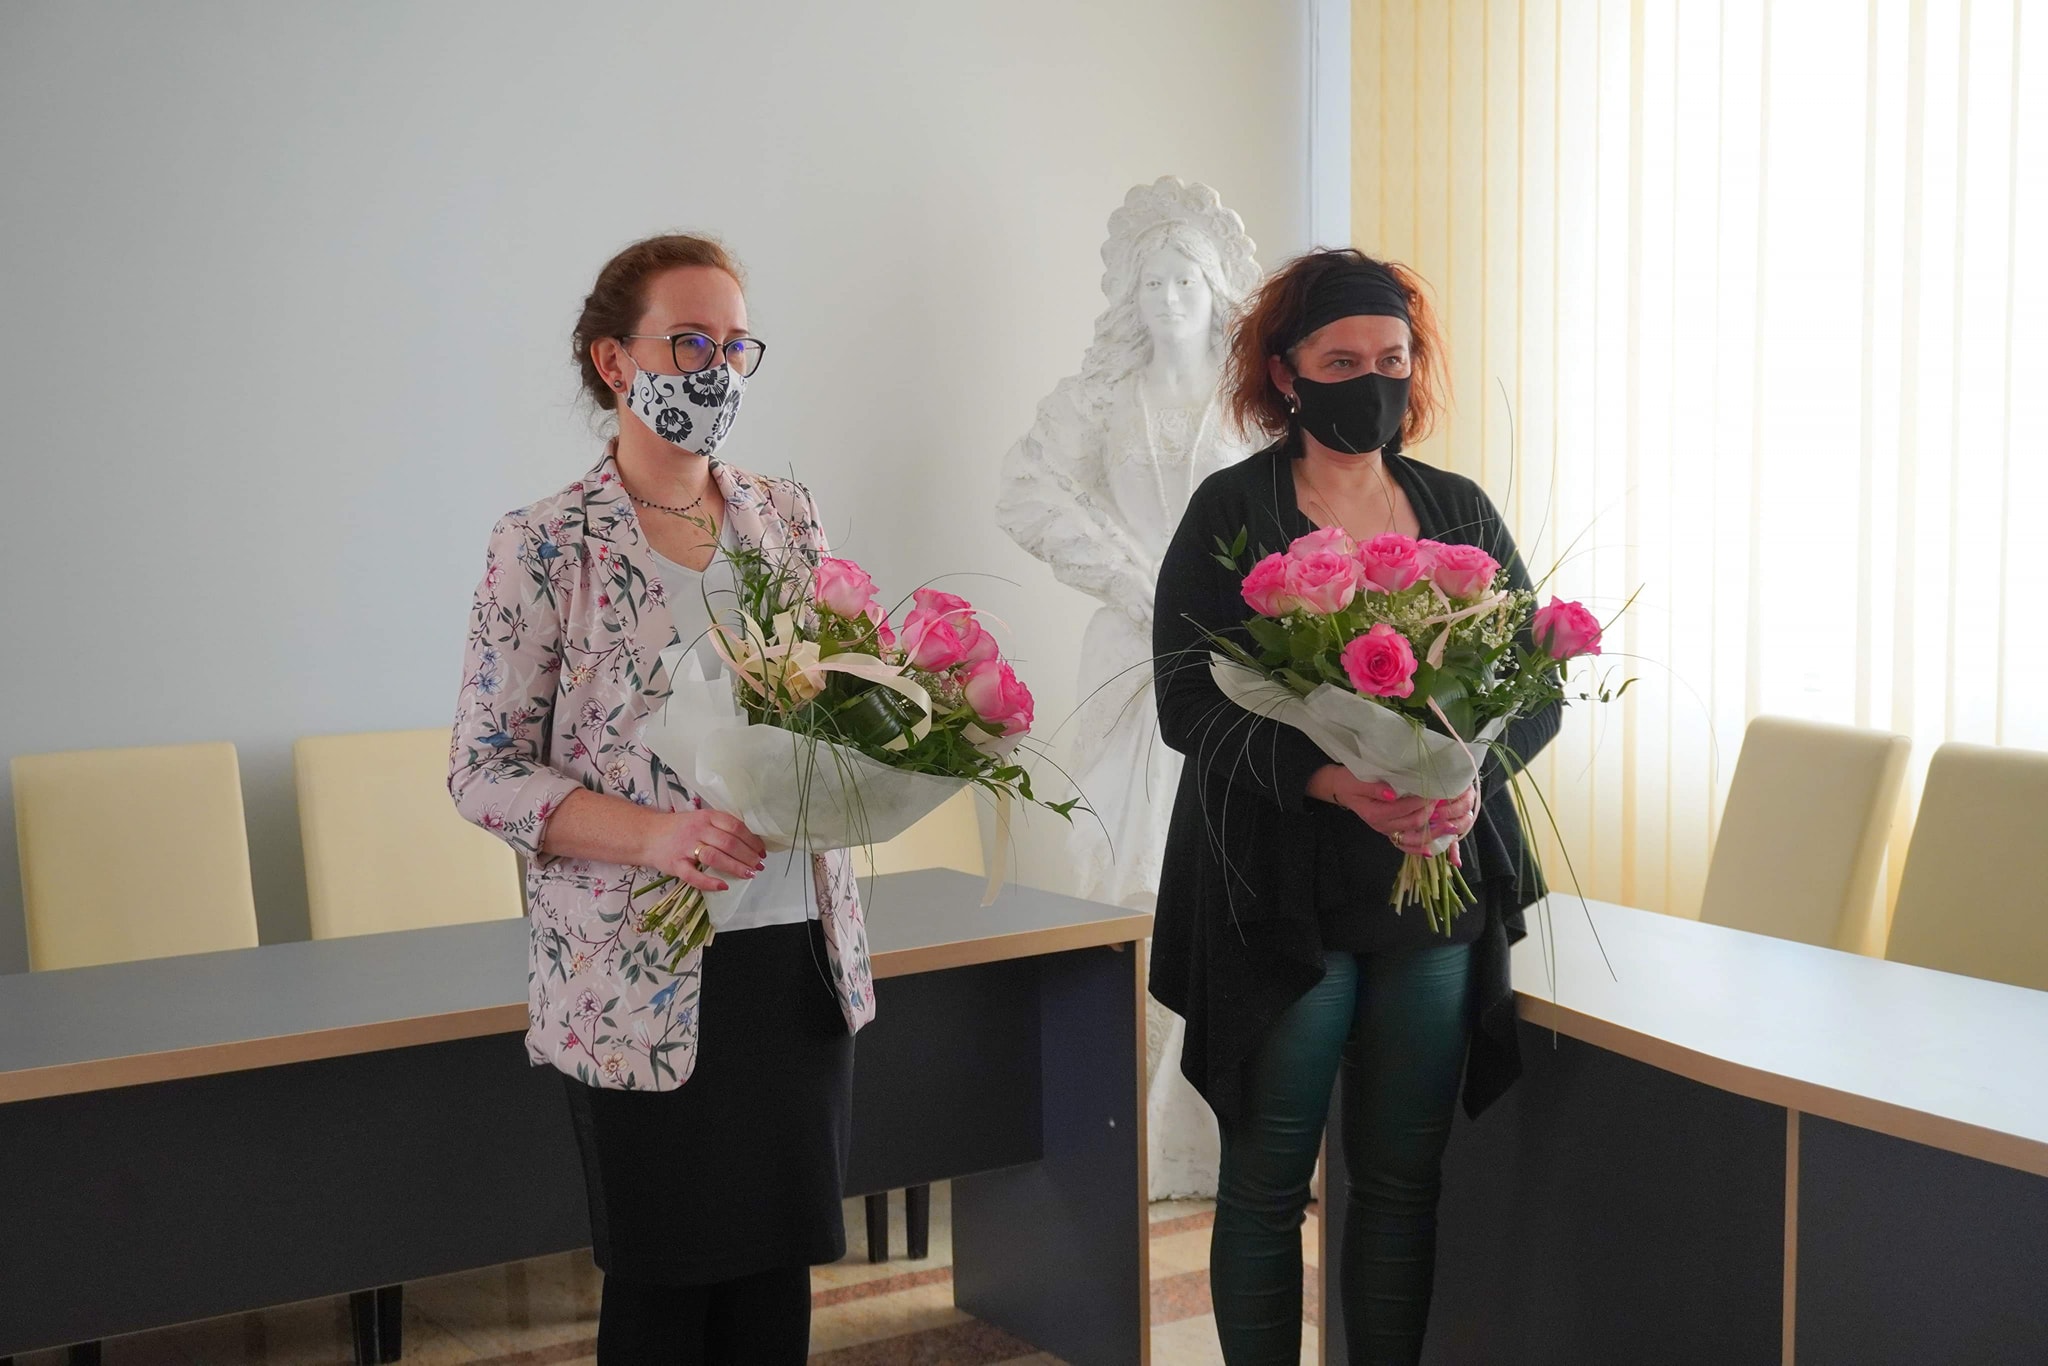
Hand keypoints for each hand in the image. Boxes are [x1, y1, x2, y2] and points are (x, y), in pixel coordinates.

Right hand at [642, 808, 766, 893]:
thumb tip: (750, 842)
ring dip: (735, 867)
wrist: (647, 835)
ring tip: (749, 874)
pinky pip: (694, 875)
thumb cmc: (679, 829)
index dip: (752, 840)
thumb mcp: (701, 820)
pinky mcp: (675, 864)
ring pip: (715, 857)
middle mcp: (697, 829)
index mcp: (706, 817)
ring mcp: (685, 847)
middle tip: (759, 865)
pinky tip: (724, 886)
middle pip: (729, 843)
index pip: (736, 827)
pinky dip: (710, 882)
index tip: (762, 851)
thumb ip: (721, 827)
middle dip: (748, 856)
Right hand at [1308, 766, 1477, 853]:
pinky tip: (1434, 849)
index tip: (1436, 790)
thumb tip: (1393, 794)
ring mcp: (1387, 831)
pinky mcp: (1391, 832)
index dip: (1422, 801)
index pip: (1404, 809)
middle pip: (1413, 823)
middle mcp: (1382, 826)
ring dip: (1434, 834)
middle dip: (1432, 813)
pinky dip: (1421, 849)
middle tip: (1447, 802)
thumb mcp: (1357, 780)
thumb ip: (1375, 788)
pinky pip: (1407, 846)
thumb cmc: (1350, 780)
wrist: (1341, 789)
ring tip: (1452, 827)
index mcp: (1375, 813)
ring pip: (1414, 838)